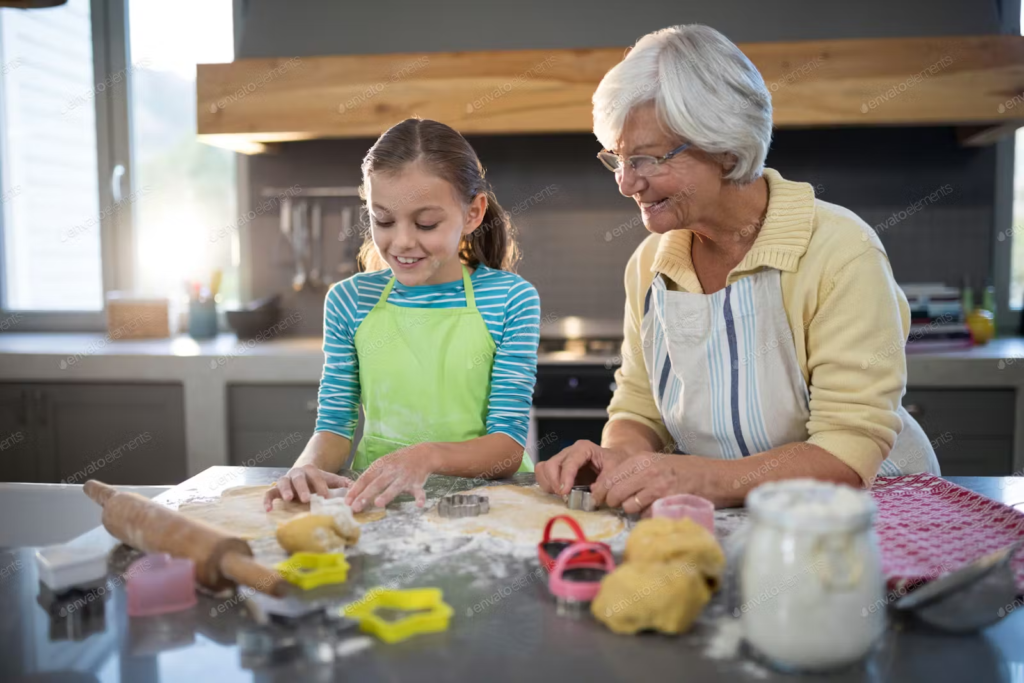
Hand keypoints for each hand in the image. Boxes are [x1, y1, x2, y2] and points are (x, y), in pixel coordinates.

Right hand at [264, 464, 354, 510]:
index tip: (325, 496)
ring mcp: (285, 480)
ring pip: (282, 482)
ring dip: (285, 490)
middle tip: (307, 498)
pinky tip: (269, 509)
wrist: (303, 474)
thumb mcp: (330, 479)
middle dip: (302, 487)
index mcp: (311, 470)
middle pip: (298, 478)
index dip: (320, 485)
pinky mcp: (276, 489)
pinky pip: (269, 493)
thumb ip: (341, 482)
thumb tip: (354, 487)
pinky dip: (267, 500)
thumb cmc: (317, 480)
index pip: (316, 476)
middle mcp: (296, 473)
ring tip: (288, 499)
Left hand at [344, 445, 433, 511]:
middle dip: (366, 495)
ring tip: (379, 503)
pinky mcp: (417, 483)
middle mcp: (392, 470)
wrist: (422, 453)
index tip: (347, 501)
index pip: (365, 478)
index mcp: (381, 466)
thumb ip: (371, 476)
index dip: (356, 490)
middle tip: (356, 507)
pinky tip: (419, 505)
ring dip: (387, 495)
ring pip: (395, 486)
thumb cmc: (398, 461)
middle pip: (377, 484)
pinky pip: (419, 491)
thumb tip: (354, 492)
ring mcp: (405, 476)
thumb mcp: (383, 464)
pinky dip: (420, 498)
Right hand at [535, 440, 630, 495]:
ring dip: (549, 484)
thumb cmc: (615, 464)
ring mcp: (561, 459)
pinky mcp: (556, 468)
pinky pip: (542, 473)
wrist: (614, 461)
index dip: (565, 478)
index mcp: (583, 448)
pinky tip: (558, 492)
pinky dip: (546, 484)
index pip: (569, 462)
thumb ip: (606, 482)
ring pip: (543, 469)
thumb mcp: (616, 471)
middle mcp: (569, 452)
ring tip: (562, 495)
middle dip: (555, 483)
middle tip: (565, 497)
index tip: (565, 493)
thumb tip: (593, 495)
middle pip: (551, 465)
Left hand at [591, 452, 711, 513]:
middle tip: (619, 505)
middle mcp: (647, 471)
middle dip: (613, 503)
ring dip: (632, 510)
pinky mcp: (667, 502)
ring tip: (643, 504)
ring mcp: (657, 487)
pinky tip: (656, 508)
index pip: (608, 479)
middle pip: (614, 494)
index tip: (599, 499)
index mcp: (640, 459)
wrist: (713, 476)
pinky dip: (647, 516)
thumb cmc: (682, 470)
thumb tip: (602, 488)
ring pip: (628, 507)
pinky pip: (646, 515)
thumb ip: (631, 472)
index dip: (600, 492)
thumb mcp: (654, 462)